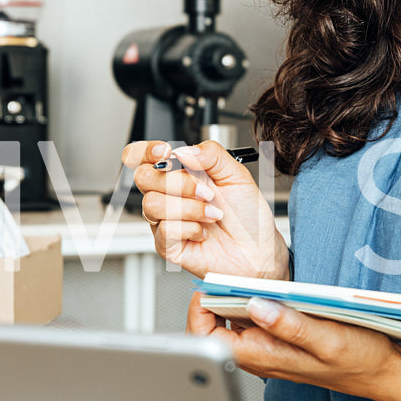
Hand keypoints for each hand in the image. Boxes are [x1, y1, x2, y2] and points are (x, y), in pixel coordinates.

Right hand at [122, 140, 289, 280]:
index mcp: (182, 173)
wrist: (258, 250)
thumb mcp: (237, 175)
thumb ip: (211, 155)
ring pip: (152, 204)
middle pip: (143, 177)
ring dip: (189, 208)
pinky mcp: (167, 244)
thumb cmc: (247, 215)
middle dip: (177, 183)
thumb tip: (183, 150)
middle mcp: (169, 195)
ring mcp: (166, 220)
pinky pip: (164, 229)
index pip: (145, 156)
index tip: (165, 152)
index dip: (146, 150)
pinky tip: (203, 232)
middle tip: (207, 193)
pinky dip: (190, 228)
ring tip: (212, 214)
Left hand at [187, 291, 400, 400]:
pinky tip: (274, 292)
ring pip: (237, 322)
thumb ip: (290, 325)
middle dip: (219, 298)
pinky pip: (256, 321)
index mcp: (263, 355)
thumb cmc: (359, 360)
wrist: (381, 372)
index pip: (207, 337)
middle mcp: (261, 355)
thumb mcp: (327, 338)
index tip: (211, 286)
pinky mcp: (281, 341)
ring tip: (251, 280)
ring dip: (238, 299)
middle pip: (217, 326)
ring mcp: (270, 349)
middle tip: (231, 275)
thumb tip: (256, 307)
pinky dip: (257, 303)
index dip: (201, 309)